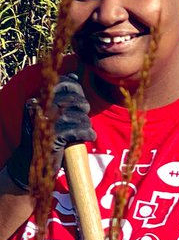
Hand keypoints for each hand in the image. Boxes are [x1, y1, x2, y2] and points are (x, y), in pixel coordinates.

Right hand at [6, 74, 94, 191]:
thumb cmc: (42, 136)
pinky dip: (88, 133)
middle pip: (73, 100)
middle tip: (83, 116)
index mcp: (36, 100)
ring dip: (86, 123)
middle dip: (83, 107)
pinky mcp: (53, 138)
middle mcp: (38, 109)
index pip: (61, 83)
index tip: (78, 100)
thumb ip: (60, 95)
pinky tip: (88, 136)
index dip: (75, 89)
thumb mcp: (48, 112)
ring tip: (83, 129)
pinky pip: (79, 130)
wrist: (29, 164)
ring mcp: (45, 123)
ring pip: (78, 116)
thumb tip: (74, 75)